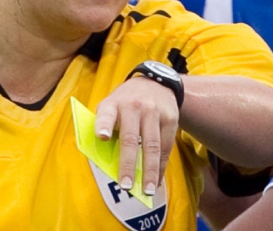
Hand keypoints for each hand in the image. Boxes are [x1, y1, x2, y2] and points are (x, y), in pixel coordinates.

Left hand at [94, 76, 179, 195]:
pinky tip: (156, 180)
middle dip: (128, 163)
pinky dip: (161, 166)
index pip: (106, 114)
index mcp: (113, 104)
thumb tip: (106, 160)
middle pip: (130, 138)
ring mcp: (153, 112)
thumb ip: (106, 127)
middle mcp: (133, 106)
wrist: (155, 82)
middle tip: (125, 186)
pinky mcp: (170, 118)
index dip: (103, 125)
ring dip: (149, 170)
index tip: (101, 137)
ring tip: (146, 190)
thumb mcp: (111, 106)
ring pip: (152, 145)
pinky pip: (166, 147)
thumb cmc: (125, 103)